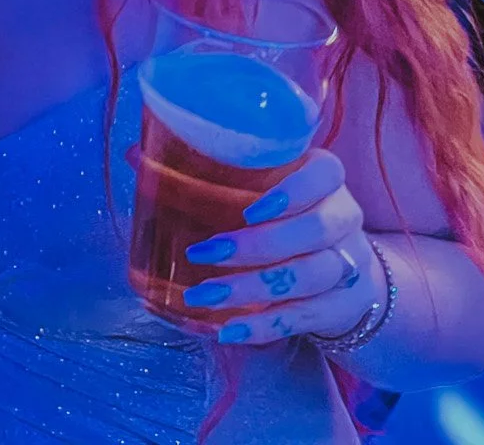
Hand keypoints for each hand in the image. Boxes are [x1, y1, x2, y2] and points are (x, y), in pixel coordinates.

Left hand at [180, 149, 378, 346]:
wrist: (342, 269)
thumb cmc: (282, 216)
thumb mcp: (258, 188)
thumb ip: (204, 171)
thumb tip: (134, 154)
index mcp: (325, 179)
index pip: (326, 173)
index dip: (294, 190)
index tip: (249, 211)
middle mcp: (343, 218)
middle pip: (315, 230)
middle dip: (257, 245)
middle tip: (203, 254)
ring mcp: (350, 264)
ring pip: (311, 275)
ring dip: (253, 288)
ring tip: (205, 295)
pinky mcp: (344, 306)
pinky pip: (307, 317)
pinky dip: (266, 326)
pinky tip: (230, 330)